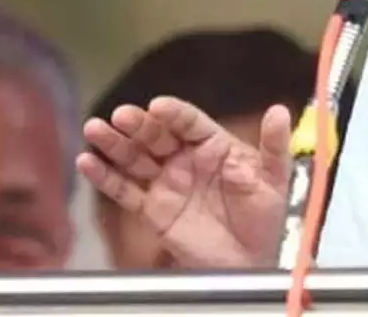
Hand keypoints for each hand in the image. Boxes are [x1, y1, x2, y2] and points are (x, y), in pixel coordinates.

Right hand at [78, 96, 291, 268]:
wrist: (250, 261)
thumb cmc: (264, 217)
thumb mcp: (274, 178)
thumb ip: (273, 145)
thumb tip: (280, 111)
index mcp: (214, 145)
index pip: (190, 122)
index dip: (174, 114)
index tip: (158, 106)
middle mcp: (186, 159)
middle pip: (157, 136)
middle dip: (138, 125)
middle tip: (122, 115)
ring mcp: (166, 182)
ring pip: (135, 158)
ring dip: (114, 144)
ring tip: (95, 129)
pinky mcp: (152, 209)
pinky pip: (126, 191)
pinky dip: (105, 178)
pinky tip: (87, 163)